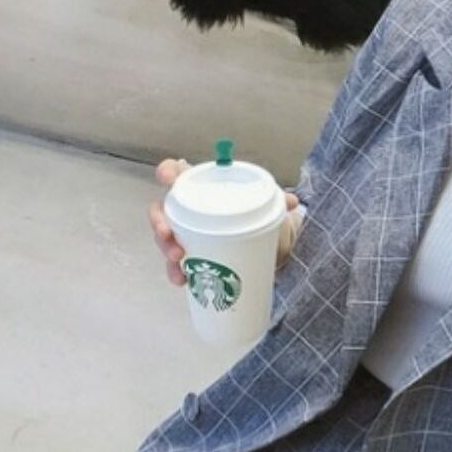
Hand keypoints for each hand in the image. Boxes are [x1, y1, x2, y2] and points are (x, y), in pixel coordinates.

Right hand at [149, 157, 299, 284]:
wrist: (265, 250)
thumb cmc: (256, 218)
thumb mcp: (267, 207)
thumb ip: (277, 201)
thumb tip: (291, 201)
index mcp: (203, 189)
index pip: (178, 172)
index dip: (168, 171)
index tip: (166, 177)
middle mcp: (188, 211)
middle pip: (161, 210)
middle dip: (159, 222)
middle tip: (167, 234)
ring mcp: (185, 235)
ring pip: (164, 238)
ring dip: (166, 249)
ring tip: (178, 261)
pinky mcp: (190, 258)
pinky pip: (175, 265)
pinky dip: (175, 273)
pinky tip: (181, 280)